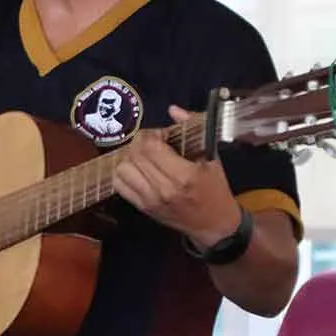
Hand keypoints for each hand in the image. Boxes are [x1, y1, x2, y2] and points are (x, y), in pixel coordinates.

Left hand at [112, 106, 240, 245]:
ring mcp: (149, 200)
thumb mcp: (211, 158)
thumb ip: (192, 130)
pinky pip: (119, 185)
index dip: (152, 135)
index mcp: (184, 176)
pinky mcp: (142, 208)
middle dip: (140, 143)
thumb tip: (173, 110)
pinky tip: (137, 169)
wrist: (214, 224)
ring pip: (122, 169)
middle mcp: (163, 189)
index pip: (151, 147)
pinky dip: (123, 172)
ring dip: (130, 157)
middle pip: (135, 156)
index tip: (162, 135)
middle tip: (151, 142)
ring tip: (143, 155)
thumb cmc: (215, 189)